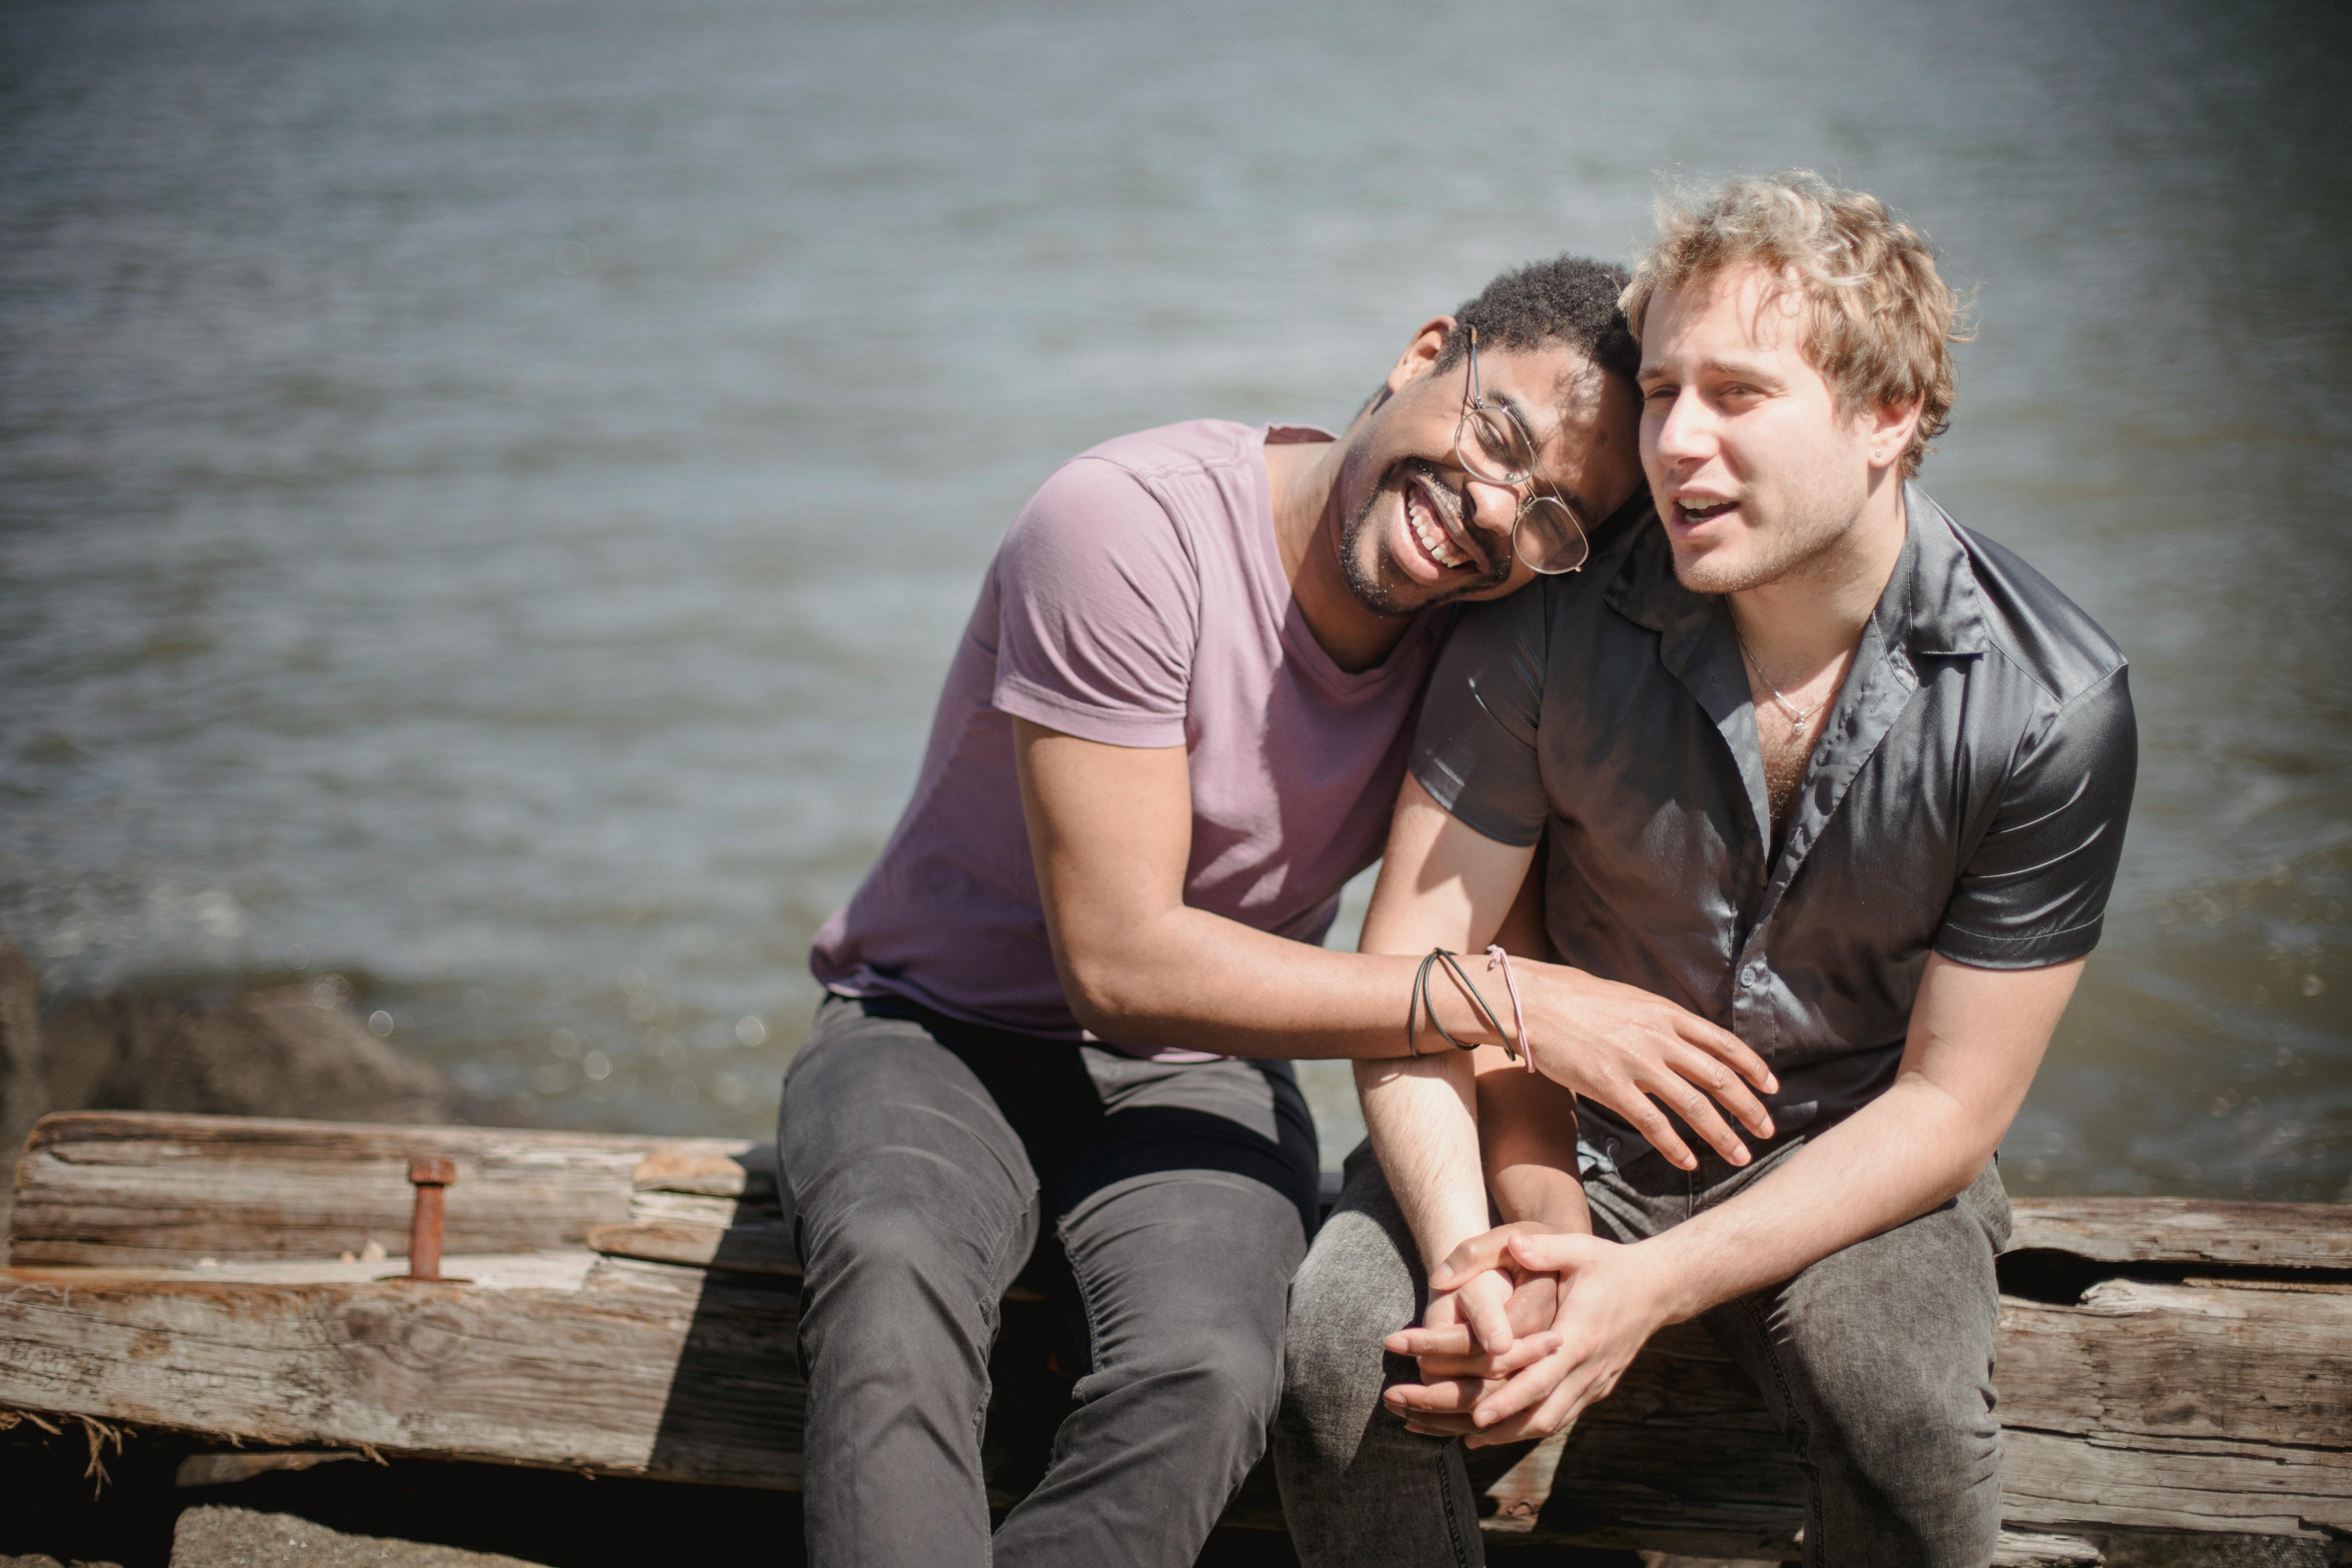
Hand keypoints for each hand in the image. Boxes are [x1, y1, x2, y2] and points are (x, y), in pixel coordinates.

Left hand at [1383, 1228, 1673, 1446]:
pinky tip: (1495, 1431)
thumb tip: (1512, 1243)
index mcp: (1580, 1335)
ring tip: (1462, 1438)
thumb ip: (1544, 1248)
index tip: (1474, 1415)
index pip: (1542, 1377)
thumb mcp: (1578, 1248)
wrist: (1657, 1288)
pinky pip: (1558, 1417)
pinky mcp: (1595, 1389)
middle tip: (1453, 1433)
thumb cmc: (1609, 1265)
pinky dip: (1526, 1427)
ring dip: (1507, 1434)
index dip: (1509, 1399)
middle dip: (1496, 1425)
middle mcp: (1588, 1368)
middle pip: (1541, 1413)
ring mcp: (1594, 1383)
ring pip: (1549, 1422)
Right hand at [1511, 960, 1778, 1169]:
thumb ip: (1660, 1020)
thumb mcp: (1630, 1000)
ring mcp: (1635, 1062)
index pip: (1724, 1043)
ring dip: (1721, 1135)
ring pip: (1692, 1105)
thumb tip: (1684, 1036)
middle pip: (1718, 1077)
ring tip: (1740, 1156)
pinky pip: (1651, 1123)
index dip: (1753, 1067)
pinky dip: (1674, 1146)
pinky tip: (1687, 1162)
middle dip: (1749, 1107)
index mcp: (1666, 1013)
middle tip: (1767, 1130)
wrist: (1533, 1002)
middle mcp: (1658, 1037)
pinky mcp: (1609, 1086)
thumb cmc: (1576, 999)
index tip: (1772, 1088)